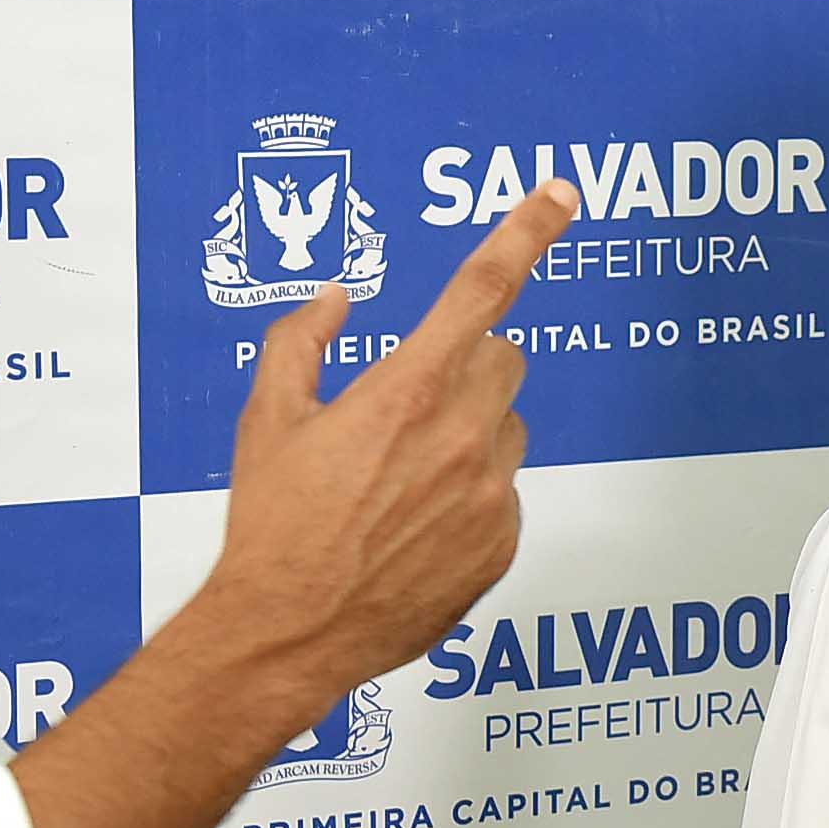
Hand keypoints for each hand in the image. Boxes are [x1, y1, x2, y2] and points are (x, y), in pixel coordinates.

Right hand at [202, 183, 577, 707]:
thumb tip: (338, 300)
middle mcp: (466, 434)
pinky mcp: (502, 544)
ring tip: (400, 482)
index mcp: (411, 388)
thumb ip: (302, 341)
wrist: (289, 633)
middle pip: (504, 361)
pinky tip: (413, 530)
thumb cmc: (273, 524)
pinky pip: (502, 496)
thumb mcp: (267, 419)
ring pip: (506, 430)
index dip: (527, 233)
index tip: (561, 194)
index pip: (483, 289)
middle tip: (409, 407)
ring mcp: (492, 494)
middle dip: (466, 368)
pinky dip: (469, 499)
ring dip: (470, 435)